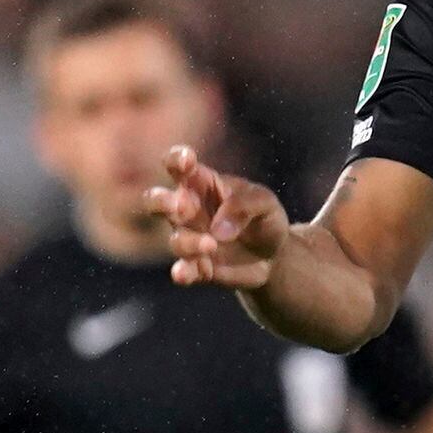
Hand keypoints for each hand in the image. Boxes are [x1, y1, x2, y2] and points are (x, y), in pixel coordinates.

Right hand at [154, 147, 291, 292]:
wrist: (277, 256)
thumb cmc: (265, 218)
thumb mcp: (265, 203)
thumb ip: (243, 206)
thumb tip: (217, 231)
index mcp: (202, 184)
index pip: (177, 165)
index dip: (176, 159)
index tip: (187, 162)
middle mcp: (188, 210)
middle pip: (155, 200)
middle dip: (161, 202)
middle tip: (181, 206)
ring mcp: (191, 239)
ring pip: (174, 240)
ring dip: (189, 242)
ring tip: (212, 244)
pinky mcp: (198, 267)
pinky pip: (182, 270)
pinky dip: (182, 272)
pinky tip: (184, 273)